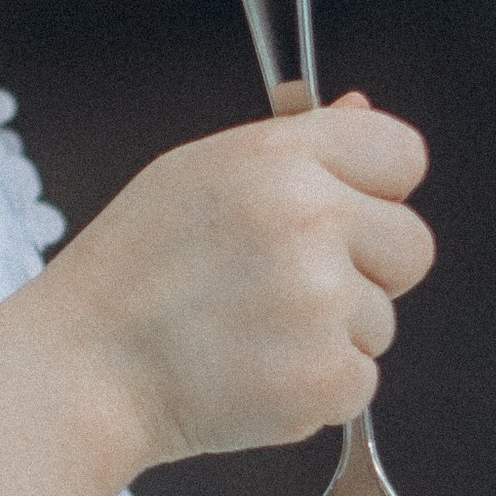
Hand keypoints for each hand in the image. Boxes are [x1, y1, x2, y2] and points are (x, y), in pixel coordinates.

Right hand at [48, 99, 433, 470]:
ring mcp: (322, 303)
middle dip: (366, 270)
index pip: (402, 154)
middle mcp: (310, 221)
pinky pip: (361, 381)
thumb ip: (292, 144)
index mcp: (281, 158)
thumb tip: (361, 107)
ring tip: (247, 334)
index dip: (375, 190)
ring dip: (331, 335)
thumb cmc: (133, 271)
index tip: (341, 214)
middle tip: (282, 288)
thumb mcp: (197, 174)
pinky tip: (252, 373)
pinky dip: (316, 388)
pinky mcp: (326, 378)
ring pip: (381, 321)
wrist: (83, 372)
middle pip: (412, 244)